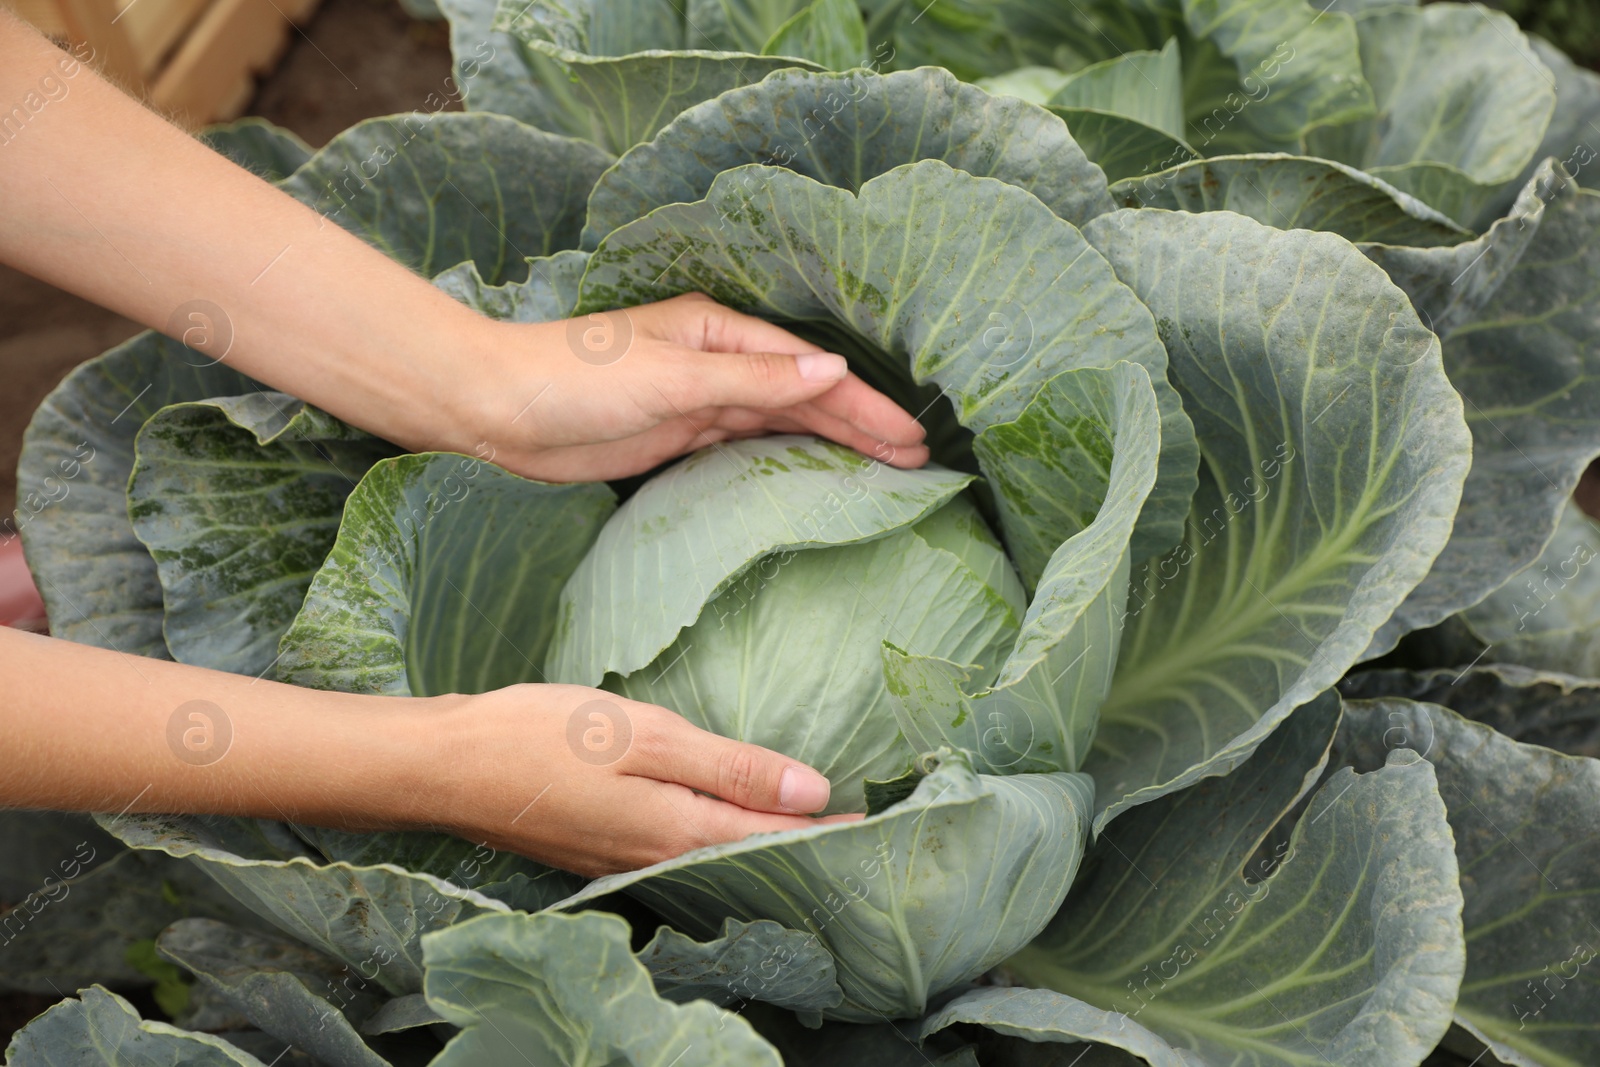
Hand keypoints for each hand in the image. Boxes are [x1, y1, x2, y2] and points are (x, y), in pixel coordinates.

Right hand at [430, 683, 860, 876]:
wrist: (450, 765)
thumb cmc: (545, 738)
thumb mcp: (647, 737)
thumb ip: (732, 768)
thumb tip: (814, 791)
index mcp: (682, 829)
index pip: (778, 836)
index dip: (829, 830)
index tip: (878, 822)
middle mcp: (661, 858)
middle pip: (749, 854)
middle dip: (802, 841)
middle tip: (857, 827)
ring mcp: (627, 859)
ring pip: (714, 856)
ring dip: (760, 841)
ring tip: (806, 825)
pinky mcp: (602, 848)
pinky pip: (679, 850)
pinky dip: (715, 837)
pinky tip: (723, 821)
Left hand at [455, 293, 929, 482]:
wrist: (497, 413)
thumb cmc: (576, 379)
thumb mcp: (673, 376)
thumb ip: (755, 380)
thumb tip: (833, 375)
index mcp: (718, 331)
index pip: (808, 369)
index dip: (862, 402)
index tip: (910, 433)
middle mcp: (714, 362)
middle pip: (804, 397)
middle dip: (861, 425)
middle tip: (918, 460)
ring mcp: (697, 402)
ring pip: (782, 425)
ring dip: (833, 445)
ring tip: (888, 471)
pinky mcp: (676, 440)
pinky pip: (748, 450)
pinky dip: (787, 462)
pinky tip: (819, 478)